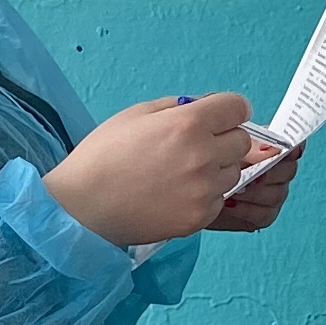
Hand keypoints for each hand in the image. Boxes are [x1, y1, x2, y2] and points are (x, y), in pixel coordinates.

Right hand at [45, 92, 257, 247]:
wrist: (83, 207)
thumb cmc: (103, 155)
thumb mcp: (137, 114)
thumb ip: (179, 106)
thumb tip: (208, 106)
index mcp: (188, 124)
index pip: (238, 107)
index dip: (228, 110)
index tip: (218, 117)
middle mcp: (203, 156)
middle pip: (242, 141)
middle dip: (224, 139)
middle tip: (195, 146)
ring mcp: (204, 191)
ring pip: (232, 173)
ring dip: (216, 169)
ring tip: (181, 173)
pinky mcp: (199, 218)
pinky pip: (219, 200)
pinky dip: (205, 196)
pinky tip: (176, 194)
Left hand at [204, 138, 299, 235]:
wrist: (187, 189)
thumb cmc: (202, 163)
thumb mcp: (221, 148)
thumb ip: (247, 147)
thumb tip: (267, 147)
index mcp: (270, 148)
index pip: (292, 146)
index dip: (291, 149)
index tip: (286, 150)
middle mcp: (275, 171)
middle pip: (288, 170)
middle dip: (268, 171)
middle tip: (249, 172)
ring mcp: (270, 194)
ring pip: (277, 193)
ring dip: (253, 192)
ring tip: (232, 188)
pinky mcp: (261, 215)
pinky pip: (265, 214)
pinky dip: (247, 210)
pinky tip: (230, 203)